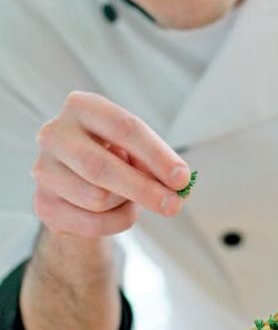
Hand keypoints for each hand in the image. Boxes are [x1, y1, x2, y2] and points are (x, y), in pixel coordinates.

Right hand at [32, 91, 190, 236]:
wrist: (78, 178)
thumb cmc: (114, 153)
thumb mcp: (135, 147)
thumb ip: (154, 161)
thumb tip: (178, 183)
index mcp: (82, 106)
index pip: (124, 128)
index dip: (156, 155)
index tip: (182, 178)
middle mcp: (55, 134)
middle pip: (102, 167)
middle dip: (144, 189)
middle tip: (174, 204)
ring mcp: (43, 169)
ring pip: (97, 198)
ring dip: (126, 203)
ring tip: (131, 195)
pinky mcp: (42, 203)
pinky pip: (90, 223)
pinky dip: (115, 222)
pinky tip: (117, 209)